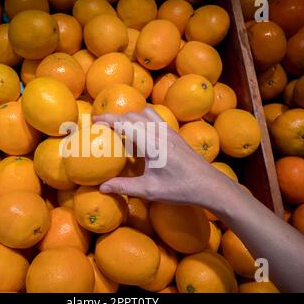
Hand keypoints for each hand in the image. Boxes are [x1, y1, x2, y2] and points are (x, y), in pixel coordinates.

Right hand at [93, 107, 235, 208]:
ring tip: (119, 125)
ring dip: (130, 114)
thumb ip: (124, 187)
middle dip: (116, 116)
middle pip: (134, 115)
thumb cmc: (180, 188)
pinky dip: (142, 117)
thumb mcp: (150, 190)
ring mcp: (169, 131)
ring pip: (146, 112)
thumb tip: (102, 188)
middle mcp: (160, 132)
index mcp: (152, 144)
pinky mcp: (175, 133)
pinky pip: (155, 117)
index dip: (108, 119)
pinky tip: (140, 130)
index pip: (126, 123)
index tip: (94, 120)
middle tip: (102, 124)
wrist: (209, 184)